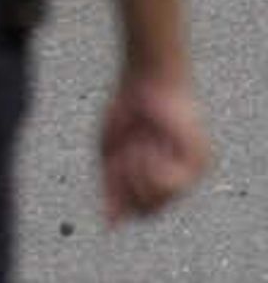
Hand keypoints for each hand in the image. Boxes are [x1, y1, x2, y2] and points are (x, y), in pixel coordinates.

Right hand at [100, 66, 211, 224]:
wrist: (147, 80)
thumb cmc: (128, 112)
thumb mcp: (110, 155)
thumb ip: (110, 189)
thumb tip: (109, 224)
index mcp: (156, 179)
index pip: (140, 211)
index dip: (120, 197)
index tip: (111, 170)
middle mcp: (177, 179)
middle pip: (149, 211)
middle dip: (128, 185)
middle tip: (125, 156)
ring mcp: (190, 172)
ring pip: (159, 201)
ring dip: (139, 175)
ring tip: (138, 148)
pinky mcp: (197, 162)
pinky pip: (171, 185)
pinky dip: (152, 170)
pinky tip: (150, 148)